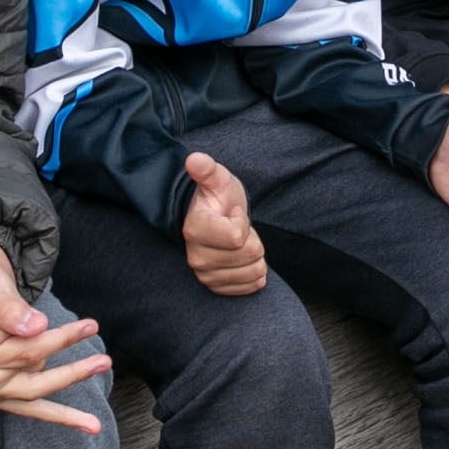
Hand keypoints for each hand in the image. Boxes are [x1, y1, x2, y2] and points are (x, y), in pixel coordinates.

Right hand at [0, 247, 109, 426]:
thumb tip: (36, 325)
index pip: (15, 352)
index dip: (52, 340)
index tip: (88, 327)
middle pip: (20, 377)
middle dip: (67, 371)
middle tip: (105, 359)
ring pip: (20, 398)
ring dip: (61, 407)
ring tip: (97, 414)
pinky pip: (14, 406)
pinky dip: (47, 414)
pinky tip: (80, 424)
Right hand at [179, 153, 267, 295]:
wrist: (215, 221)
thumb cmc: (218, 199)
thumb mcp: (217, 180)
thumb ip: (207, 170)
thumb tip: (194, 159)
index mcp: (194, 230)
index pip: (237, 236)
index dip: (243, 220)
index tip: (232, 213)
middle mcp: (196, 258)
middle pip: (249, 254)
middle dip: (252, 239)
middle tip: (237, 229)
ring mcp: (206, 276)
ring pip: (254, 271)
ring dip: (255, 256)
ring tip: (239, 243)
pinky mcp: (218, 288)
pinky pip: (252, 286)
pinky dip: (255, 272)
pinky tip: (243, 259)